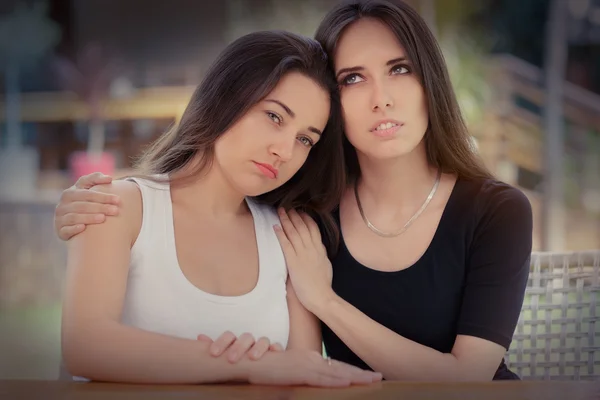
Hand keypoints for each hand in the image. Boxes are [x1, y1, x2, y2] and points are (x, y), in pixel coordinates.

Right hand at [54, 172, 120, 239]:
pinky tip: (83, 228)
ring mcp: (60, 217)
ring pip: (74, 216)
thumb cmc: (84, 203)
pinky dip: (73, 228)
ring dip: (89, 217)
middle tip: (115, 210)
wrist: (70, 223)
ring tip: (103, 218)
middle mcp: (63, 204)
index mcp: (70, 192)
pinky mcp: (60, 230)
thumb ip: (96, 180)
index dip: (102, 195)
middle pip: (83, 204)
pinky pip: (66, 229)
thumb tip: (109, 178)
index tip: (118, 199)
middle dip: (100, 207)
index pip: (87, 193)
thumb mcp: (87, 190)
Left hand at [196, 332, 283, 362]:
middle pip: (246, 337)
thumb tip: (200, 337)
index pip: (229, 336)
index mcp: (236, 342)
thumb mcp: (226, 356)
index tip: (213, 353)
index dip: (221, 342)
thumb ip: (217, 348)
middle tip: (231, 359)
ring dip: (258, 347)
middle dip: (238, 347)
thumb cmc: (239, 362)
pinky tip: (273, 351)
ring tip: (252, 357)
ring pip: (263, 340)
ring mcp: (264, 346)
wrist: (261, 367)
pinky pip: (278, 347)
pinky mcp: (276, 353)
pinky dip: (276, 347)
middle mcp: (251, 342)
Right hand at [246, 349, 381, 386]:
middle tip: (379, 376)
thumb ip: (304, 374)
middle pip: (341, 367)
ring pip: (337, 372)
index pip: (336, 366)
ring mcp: (307, 365)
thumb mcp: (290, 370)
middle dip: (361, 373)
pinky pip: (322, 378)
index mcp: (311, 359)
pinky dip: (336, 379)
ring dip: (356, 376)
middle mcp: (312, 360)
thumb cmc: (269, 367)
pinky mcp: (300, 372)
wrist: (252, 362)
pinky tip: (348, 381)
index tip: (368, 375)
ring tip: (372, 380)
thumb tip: (315, 379)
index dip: (353, 371)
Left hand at [273, 208, 333, 313]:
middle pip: (302, 227)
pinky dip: (281, 234)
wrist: (321, 296)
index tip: (300, 211)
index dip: (306, 218)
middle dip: (294, 215)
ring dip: (286, 220)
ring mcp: (302, 254)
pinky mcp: (293, 261)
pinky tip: (275, 227)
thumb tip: (318, 246)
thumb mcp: (325, 264)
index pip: (313, 228)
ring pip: (294, 232)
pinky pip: (286, 244)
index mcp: (319, 248)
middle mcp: (311, 248)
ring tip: (280, 211)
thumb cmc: (323, 283)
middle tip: (288, 206)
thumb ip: (320, 253)